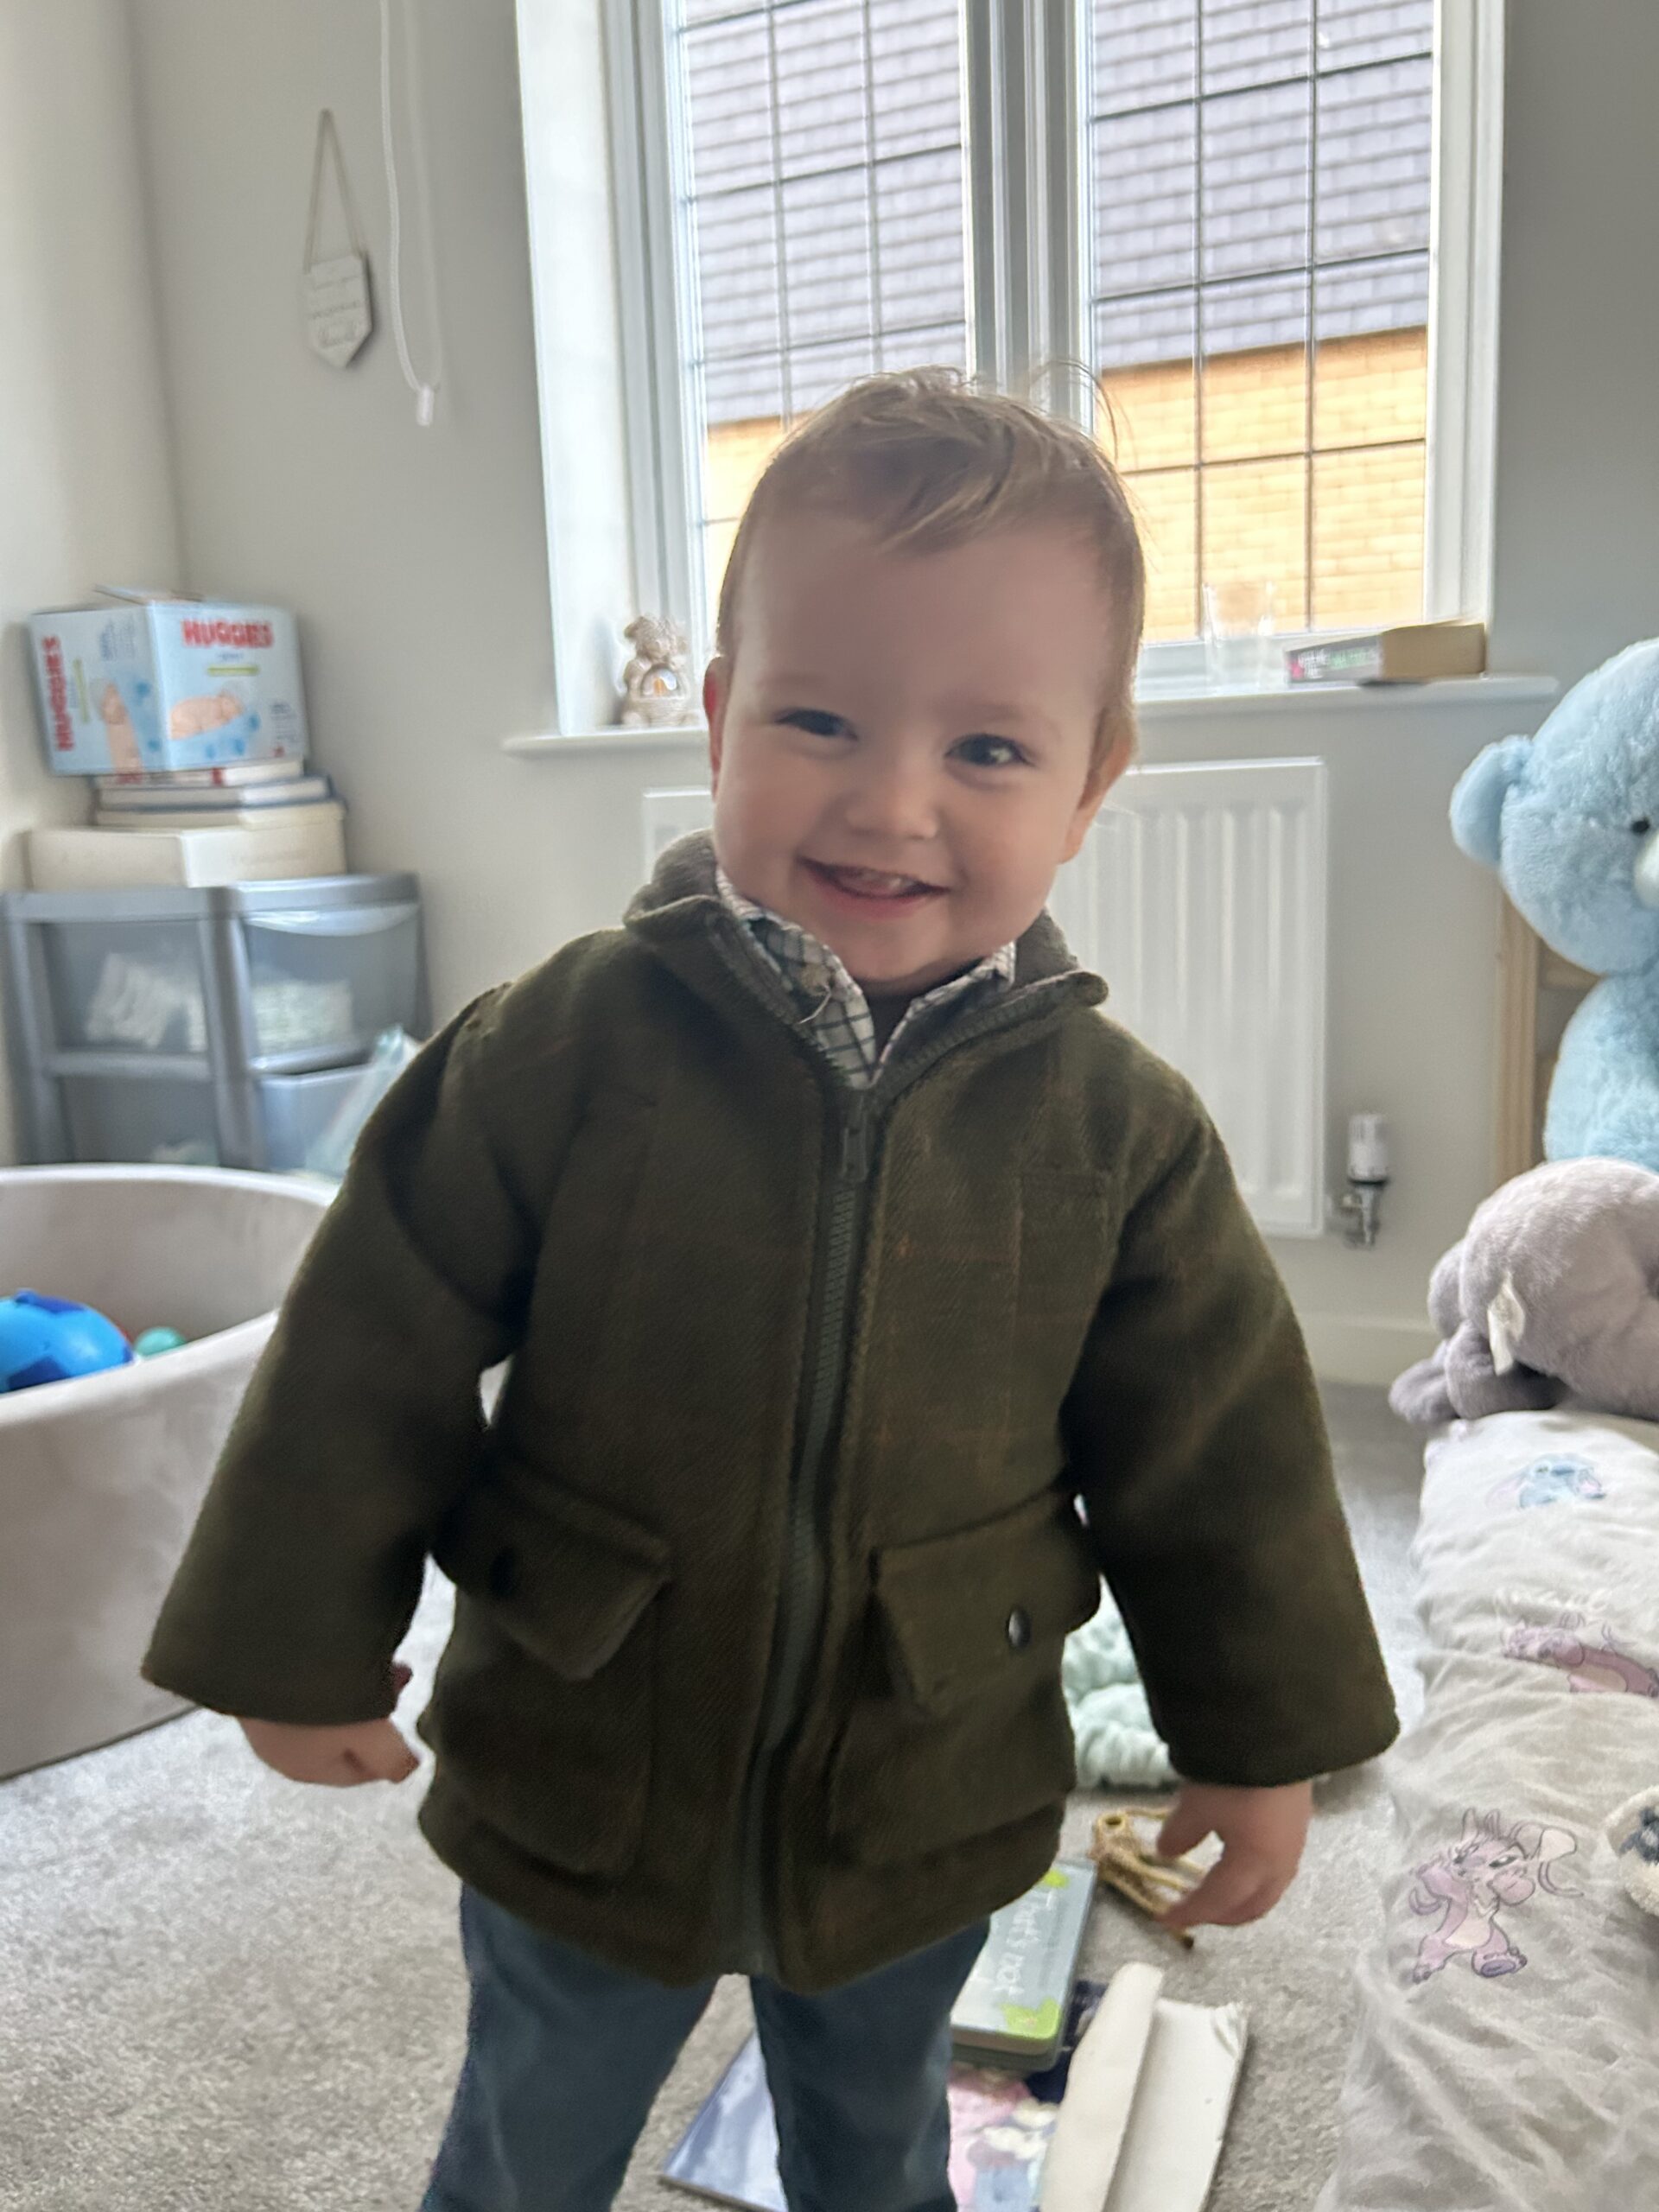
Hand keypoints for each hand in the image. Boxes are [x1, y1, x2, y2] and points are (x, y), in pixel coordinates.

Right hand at [238, 1661, 420, 1786]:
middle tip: (402, 1675)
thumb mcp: (372, 1735)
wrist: (266, 1647)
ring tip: (382, 1652)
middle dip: (376, 1710)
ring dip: (357, 1685)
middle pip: (340, 1736)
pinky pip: (305, 1679)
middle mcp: (279, 1746)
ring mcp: (265, 1712)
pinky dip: (332, 1669)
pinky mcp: (259, 1678)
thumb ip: (392, 1758)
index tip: (411, 1722)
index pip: (355, 1772)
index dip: (388, 1751)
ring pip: (324, 1706)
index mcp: (304, 1769)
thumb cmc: (323, 1701)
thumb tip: (406, 1771)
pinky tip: (346, 1644)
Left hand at [1156, 1780, 1312, 1930]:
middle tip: (1196, 1912)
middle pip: (1254, 1905)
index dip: (1191, 1912)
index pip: (1219, 1900)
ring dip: (1243, 1897)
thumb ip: (1181, 1834)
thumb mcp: (1196, 1805)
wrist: (1276, 1731)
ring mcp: (1295, 1840)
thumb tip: (1166, 1852)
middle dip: (1224, 1915)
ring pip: (1271, 1887)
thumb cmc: (1232, 1775)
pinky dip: (1256, 1875)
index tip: (1164, 1918)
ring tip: (1217, 1890)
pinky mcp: (1298, 1819)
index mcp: (1256, 1865)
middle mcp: (1282, 1862)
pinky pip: (1279, 1865)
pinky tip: (1241, 1859)